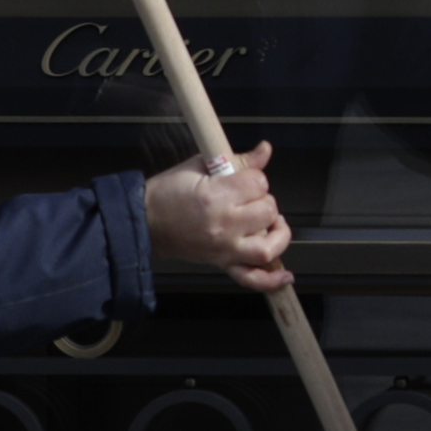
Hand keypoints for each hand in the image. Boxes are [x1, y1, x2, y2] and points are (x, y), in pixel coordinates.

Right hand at [146, 143, 292, 289]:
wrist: (145, 221)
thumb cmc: (168, 192)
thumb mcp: (198, 166)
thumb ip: (238, 161)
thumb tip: (265, 149)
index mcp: (216, 197)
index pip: (258, 183)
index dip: (254, 178)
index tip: (242, 180)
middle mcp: (224, 226)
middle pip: (267, 211)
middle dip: (263, 200)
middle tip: (247, 198)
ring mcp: (225, 248)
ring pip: (267, 247)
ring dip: (277, 234)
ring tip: (271, 224)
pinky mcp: (222, 263)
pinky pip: (251, 279)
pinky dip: (271, 280)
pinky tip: (285, 274)